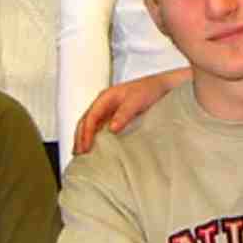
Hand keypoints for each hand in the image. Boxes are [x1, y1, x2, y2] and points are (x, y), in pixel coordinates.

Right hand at [73, 69, 188, 156]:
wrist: (164, 87)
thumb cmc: (150, 89)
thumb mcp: (137, 101)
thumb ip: (124, 113)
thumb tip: (112, 128)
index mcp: (106, 97)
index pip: (90, 117)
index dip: (86, 133)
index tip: (86, 147)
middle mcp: (105, 104)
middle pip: (86, 122)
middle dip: (80, 138)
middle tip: (79, 155)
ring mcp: (110, 111)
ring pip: (91, 125)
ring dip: (85, 138)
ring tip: (82, 154)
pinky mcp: (116, 117)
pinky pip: (101, 128)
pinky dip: (95, 138)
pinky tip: (96, 148)